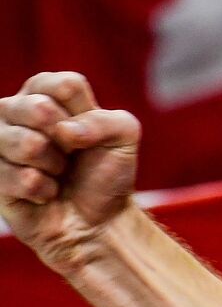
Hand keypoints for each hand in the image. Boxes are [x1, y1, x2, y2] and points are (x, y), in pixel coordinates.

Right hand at [0, 72, 139, 275]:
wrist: (98, 221)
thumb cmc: (108, 174)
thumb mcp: (124, 137)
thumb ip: (106, 120)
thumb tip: (64, 130)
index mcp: (49, 94)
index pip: (62, 85)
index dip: (83, 113)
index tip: (88, 133)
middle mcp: (17, 111)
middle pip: (37, 107)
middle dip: (66, 139)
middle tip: (72, 154)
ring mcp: (1, 142)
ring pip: (25, 142)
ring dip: (54, 165)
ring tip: (59, 172)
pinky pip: (19, 176)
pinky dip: (44, 189)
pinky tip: (47, 192)